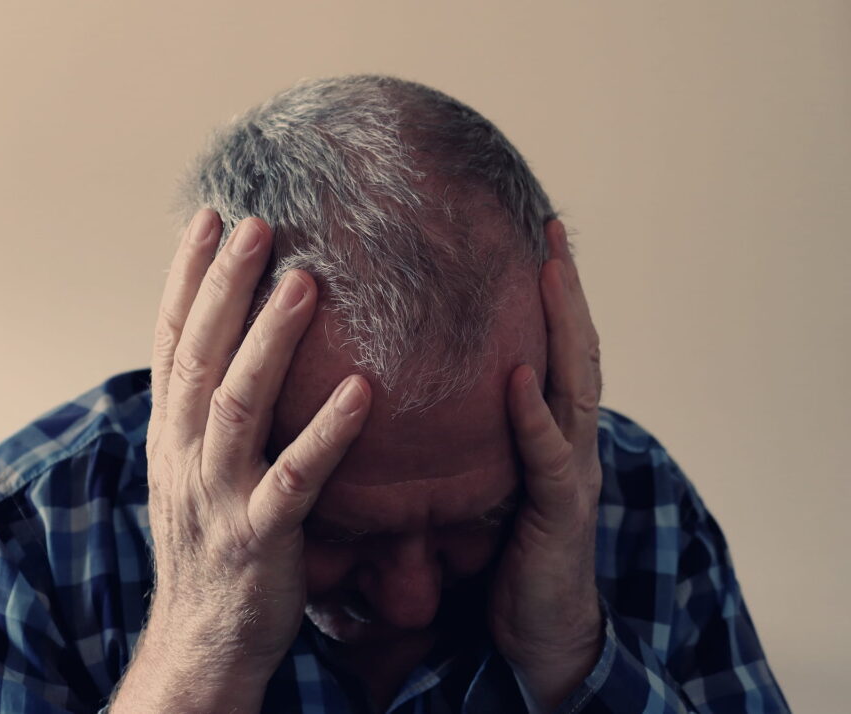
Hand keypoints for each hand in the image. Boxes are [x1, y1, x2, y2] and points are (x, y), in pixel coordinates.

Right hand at [116, 210, 370, 711]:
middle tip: (257, 224)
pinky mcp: (260, 537)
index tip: (209, 218)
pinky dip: (325, 435)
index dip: (185, 278)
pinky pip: (295, 480)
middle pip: (201, 357)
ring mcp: (218, 496)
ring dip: (269, 341)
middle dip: (224, 287)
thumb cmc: (212, 545)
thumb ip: (207, 411)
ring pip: (238, 406)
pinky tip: (361, 393)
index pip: (172, 342)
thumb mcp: (193, 471)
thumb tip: (233, 346)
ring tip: (304, 282)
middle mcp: (184, 455)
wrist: (203, 640)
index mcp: (170, 434)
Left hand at [489, 219, 604, 711]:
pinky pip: (546, 460)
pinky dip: (534, 418)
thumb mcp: (482, 486)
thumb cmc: (503, 560)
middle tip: (552, 231)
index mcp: (549, 436)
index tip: (534, 240)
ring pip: (574, 389)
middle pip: (574, 353)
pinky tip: (518, 380)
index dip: (550, 298)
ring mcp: (571, 475)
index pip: (551, 352)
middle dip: (567, 290)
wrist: (534, 637)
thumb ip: (465, 442)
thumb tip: (410, 397)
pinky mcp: (559, 515)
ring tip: (550, 270)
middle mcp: (570, 445)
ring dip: (565, 328)